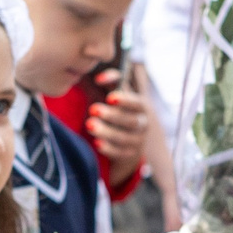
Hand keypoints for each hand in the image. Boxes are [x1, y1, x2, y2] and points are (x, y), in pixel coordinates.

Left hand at [85, 69, 150, 184]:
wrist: (130, 138)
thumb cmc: (120, 109)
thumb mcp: (119, 95)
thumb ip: (113, 82)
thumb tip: (100, 77)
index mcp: (142, 107)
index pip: (138, 103)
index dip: (125, 100)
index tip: (109, 97)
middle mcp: (143, 124)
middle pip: (130, 121)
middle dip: (112, 115)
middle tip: (93, 109)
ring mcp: (137, 141)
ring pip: (124, 138)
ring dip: (107, 131)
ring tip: (90, 125)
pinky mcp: (129, 154)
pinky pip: (120, 153)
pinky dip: (109, 148)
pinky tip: (97, 143)